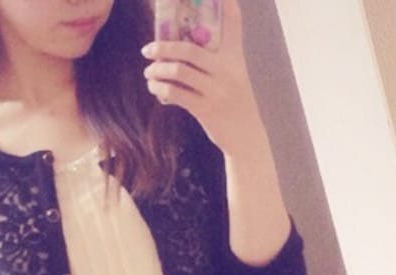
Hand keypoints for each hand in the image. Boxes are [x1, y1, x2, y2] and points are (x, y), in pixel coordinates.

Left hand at [142, 0, 260, 156]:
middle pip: (189, 49)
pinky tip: (154, 88)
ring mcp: (216, 91)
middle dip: (163, 47)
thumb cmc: (235, 105)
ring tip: (149, 72)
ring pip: (178, 72)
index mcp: (235, 58)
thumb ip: (216, 61)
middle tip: (148, 50)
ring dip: (157, 71)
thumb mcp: (234, 77)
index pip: (233, 22)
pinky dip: (160, 89)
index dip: (226, 2)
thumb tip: (181, 49)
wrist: (247, 139)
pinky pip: (176, 94)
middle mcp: (227, 71)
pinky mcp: (206, 110)